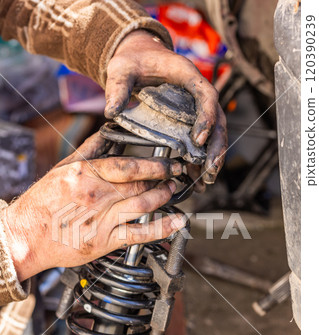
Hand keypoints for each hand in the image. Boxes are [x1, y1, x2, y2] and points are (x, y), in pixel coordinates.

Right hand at [2, 133, 184, 281]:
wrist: (25, 237)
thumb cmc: (41, 204)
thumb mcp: (62, 170)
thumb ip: (88, 151)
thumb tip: (108, 133)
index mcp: (87, 175)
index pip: (129, 165)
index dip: (154, 164)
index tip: (167, 163)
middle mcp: (97, 195)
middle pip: (140, 183)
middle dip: (163, 177)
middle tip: (175, 174)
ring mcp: (102, 219)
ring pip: (143, 205)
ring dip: (164, 196)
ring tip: (172, 190)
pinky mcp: (105, 241)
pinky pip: (139, 233)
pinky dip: (162, 228)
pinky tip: (177, 223)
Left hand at [104, 30, 227, 187]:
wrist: (138, 59)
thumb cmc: (132, 61)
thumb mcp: (121, 70)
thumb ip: (117, 88)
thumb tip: (111, 110)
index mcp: (186, 75)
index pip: (206, 95)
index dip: (207, 117)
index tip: (198, 139)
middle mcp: (197, 92)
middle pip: (217, 119)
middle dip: (216, 146)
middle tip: (211, 169)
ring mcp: (196, 107)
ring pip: (213, 133)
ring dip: (212, 156)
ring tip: (206, 180)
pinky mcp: (190, 119)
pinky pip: (201, 140)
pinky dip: (200, 158)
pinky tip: (197, 177)